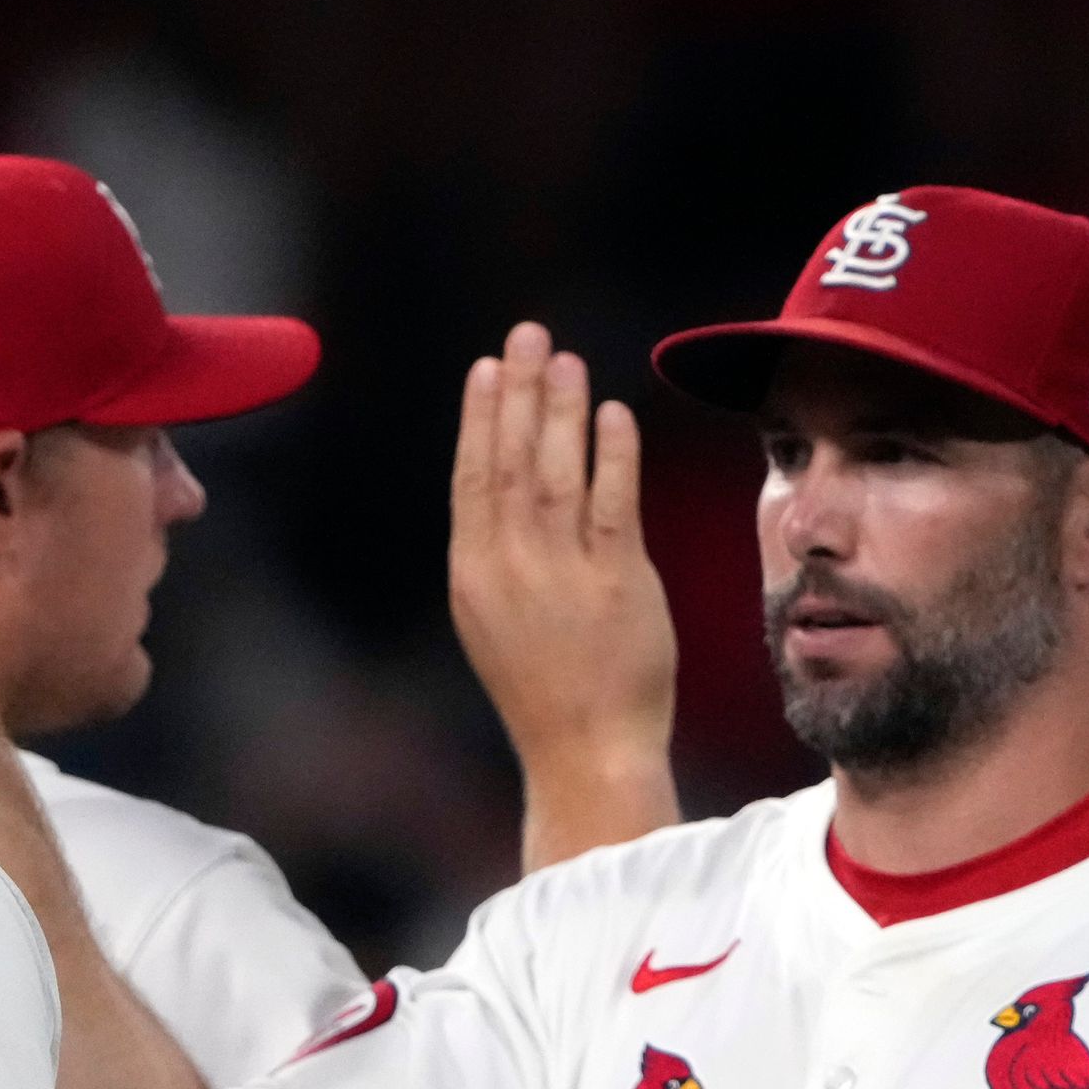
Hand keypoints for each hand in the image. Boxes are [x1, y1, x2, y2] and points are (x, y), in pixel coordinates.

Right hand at [449, 322, 678, 861]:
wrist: (585, 752)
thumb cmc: (547, 689)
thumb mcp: (500, 620)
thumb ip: (502, 555)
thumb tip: (508, 485)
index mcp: (472, 577)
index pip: (472, 479)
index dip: (480, 418)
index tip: (487, 368)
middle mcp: (509, 569)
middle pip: (511, 462)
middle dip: (519, 392)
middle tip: (528, 335)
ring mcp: (562, 576)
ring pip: (557, 472)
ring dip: (562, 410)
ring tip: (568, 361)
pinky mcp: (617, 585)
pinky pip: (612, 503)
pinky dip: (612, 453)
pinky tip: (613, 413)